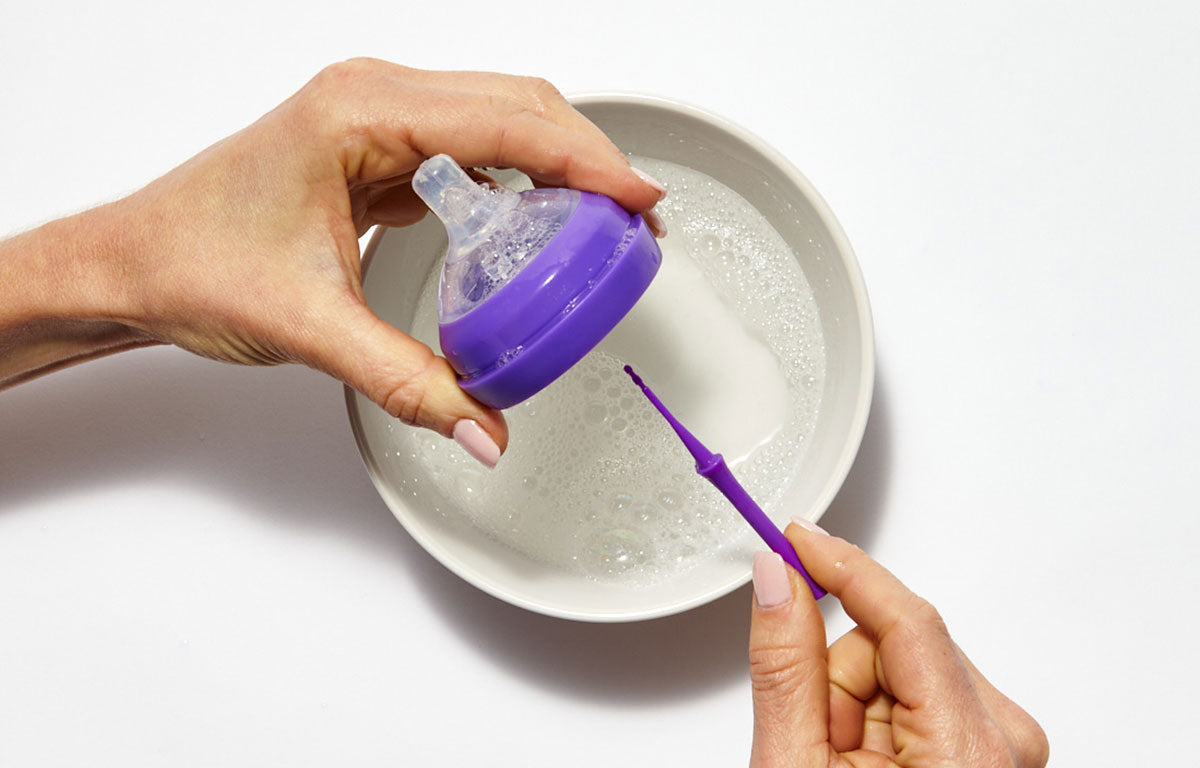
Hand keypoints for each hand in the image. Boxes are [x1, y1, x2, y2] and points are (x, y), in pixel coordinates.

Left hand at [1, 59, 665, 463]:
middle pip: (516, 104)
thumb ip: (408, 382)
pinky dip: (517, 178)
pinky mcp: (377, 147)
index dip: (586, 160)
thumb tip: (486, 426)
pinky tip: (537, 222)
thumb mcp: (311, 326)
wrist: (135, 260)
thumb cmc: (194, 261)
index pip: (505, 123)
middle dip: (587, 159)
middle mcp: (372, 99)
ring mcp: (376, 118)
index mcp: (358, 113)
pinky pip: (469, 148)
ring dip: (557, 163)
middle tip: (637, 221)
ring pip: (498, 118)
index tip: (640, 200)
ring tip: (602, 224)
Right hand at [748, 520, 1048, 766]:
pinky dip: (877, 721)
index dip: (843, 567)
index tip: (795, 535)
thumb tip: (775, 580)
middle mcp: (1003, 741)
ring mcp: (1000, 745)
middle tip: (819, 745)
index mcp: (968, 753)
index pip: (907, 620)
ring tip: (842, 767)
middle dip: (840, 683)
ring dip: (855, 707)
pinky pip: (916, 691)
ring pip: (900, 665)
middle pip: (894, 645)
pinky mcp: (988, 745)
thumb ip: (785, 666)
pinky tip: (866, 767)